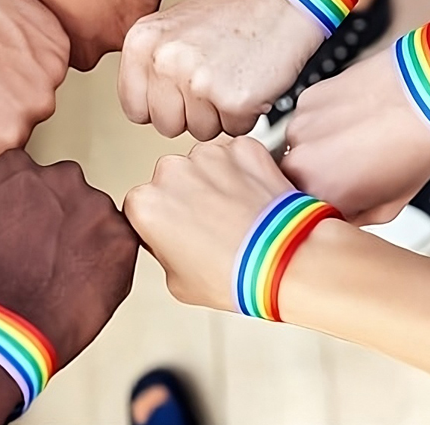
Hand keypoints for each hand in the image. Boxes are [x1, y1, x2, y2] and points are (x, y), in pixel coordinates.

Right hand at [0, 149, 138, 368]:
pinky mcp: (122, 240)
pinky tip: (82, 286)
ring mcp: (95, 206)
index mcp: (15, 169)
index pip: (26, 172)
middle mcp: (59, 177)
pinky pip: (119, 245)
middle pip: (64, 189)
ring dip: (84, 238)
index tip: (21, 226)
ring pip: (95, 216)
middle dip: (57, 215)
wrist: (1, 331)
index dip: (23, 203)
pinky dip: (106, 263)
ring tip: (61, 276)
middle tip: (43, 254)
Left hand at [5, 0, 171, 70]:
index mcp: (84, 53)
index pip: (88, 51)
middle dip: (107, 12)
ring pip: (140, 1)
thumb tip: (47, 30)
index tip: (74, 8)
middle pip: (118, 30)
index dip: (80, 27)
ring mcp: (145, 5)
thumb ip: (49, 28)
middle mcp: (118, 36)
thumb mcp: (31, 5)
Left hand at [119, 0, 323, 140]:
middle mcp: (164, 61)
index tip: (179, 91)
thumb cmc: (234, 12)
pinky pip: (234, 129)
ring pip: (200, 131)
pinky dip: (247, 113)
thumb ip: (151, 66)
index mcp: (142, 42)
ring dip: (220, 113)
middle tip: (213, 80)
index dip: (161, 105)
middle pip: (165, 125)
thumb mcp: (173, 28)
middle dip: (191, 112)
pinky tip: (249, 82)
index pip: (134, 107)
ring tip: (232, 76)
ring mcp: (196, 81)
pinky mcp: (232, 99)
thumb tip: (143, 106)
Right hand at [124, 137, 291, 310]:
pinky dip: (245, 171)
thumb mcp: (176, 281)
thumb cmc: (235, 276)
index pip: (142, 206)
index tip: (178, 233)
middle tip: (212, 226)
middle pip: (172, 179)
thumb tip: (170, 238)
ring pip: (204, 164)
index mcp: (145, 203)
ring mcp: (208, 155)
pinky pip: (237, 156)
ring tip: (238, 214)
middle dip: (186, 197)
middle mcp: (171, 171)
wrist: (286, 261)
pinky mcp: (242, 147)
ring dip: (216, 182)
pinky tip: (254, 200)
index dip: (162, 222)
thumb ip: (162, 249)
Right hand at [281, 46, 429, 223]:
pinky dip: (326, 121)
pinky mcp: (305, 99)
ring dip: (321, 146)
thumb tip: (347, 213)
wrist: (426, 91)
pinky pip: (309, 118)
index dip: (329, 202)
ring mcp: (300, 126)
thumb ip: (358, 216)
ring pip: (301, 146)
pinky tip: (354, 117)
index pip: (308, 209)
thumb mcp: (394, 202)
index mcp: (319, 192)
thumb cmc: (417, 144)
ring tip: (357, 137)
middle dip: (321, 175)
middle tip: (353, 166)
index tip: (346, 195)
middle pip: (299, 177)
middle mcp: (300, 161)